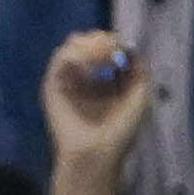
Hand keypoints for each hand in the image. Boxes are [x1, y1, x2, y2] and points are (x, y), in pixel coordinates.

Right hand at [38, 31, 150, 194]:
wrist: (96, 154)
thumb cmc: (119, 132)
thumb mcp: (140, 98)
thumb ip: (139, 71)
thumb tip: (130, 48)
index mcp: (106, 80)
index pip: (107, 46)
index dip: (116, 41)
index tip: (123, 49)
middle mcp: (86, 77)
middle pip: (90, 40)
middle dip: (103, 39)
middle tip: (112, 51)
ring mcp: (69, 80)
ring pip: (73, 43)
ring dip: (90, 44)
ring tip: (103, 56)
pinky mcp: (53, 85)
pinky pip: (61, 58)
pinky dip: (77, 54)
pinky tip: (90, 64)